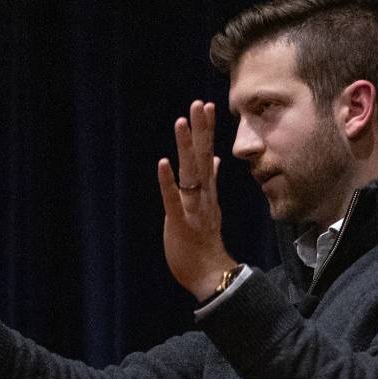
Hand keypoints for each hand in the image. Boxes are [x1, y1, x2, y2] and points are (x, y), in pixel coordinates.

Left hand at [156, 101, 238, 299]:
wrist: (210, 274)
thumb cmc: (205, 243)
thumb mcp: (209, 208)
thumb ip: (211, 183)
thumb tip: (214, 160)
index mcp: (208, 192)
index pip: (207, 155)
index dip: (206, 131)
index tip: (206, 106)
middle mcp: (203, 196)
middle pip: (202, 157)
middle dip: (200, 130)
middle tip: (199, 103)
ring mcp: (193, 207)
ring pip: (191, 173)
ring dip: (185, 147)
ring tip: (181, 122)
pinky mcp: (181, 222)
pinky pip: (173, 199)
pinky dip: (168, 181)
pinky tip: (163, 162)